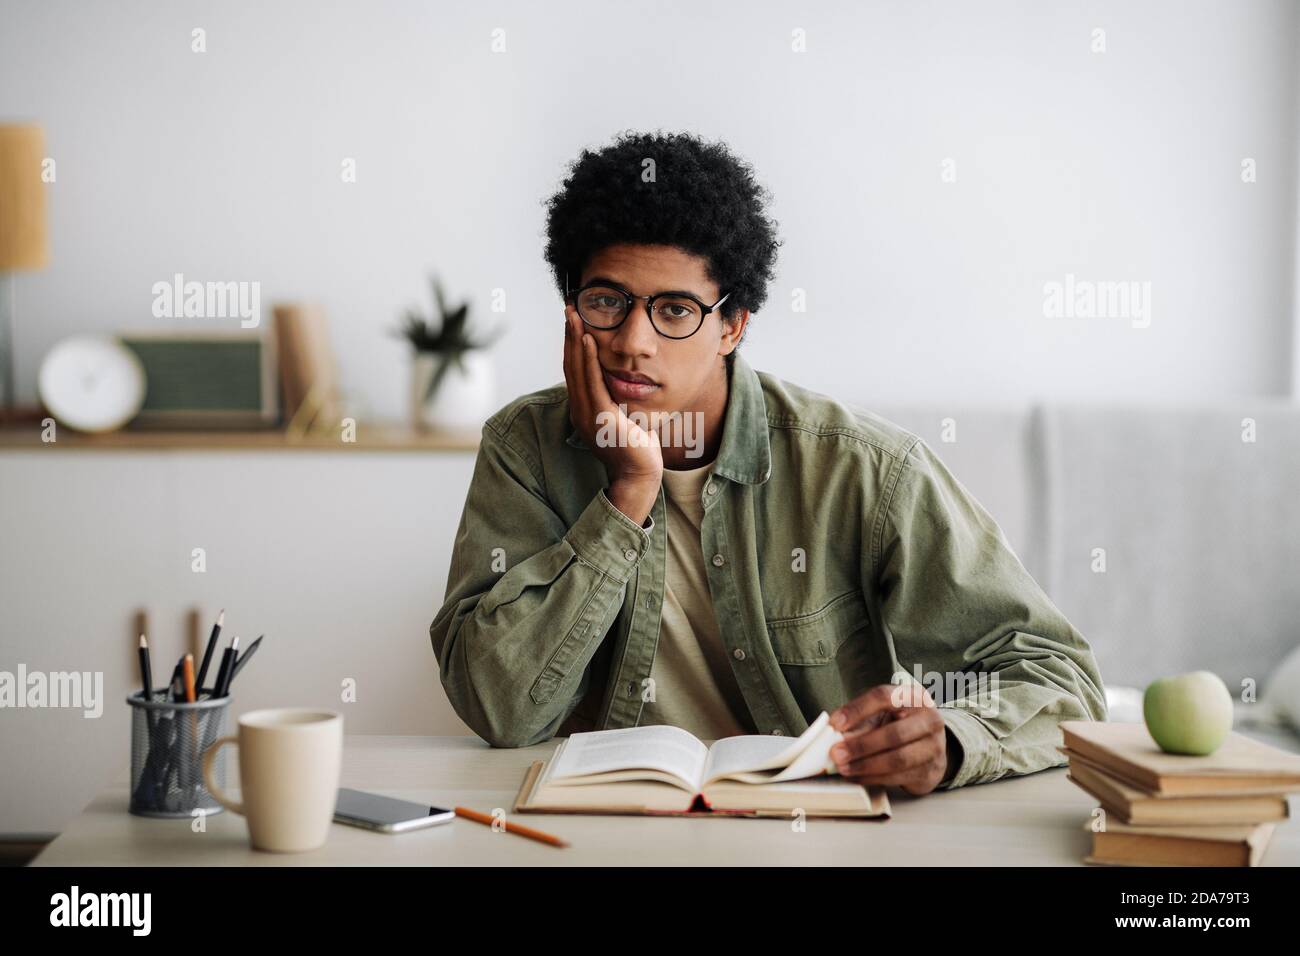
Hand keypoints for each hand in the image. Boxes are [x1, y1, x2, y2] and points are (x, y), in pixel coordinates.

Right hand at [562, 307, 661, 521]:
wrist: (640, 474)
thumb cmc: (636, 447)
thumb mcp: (623, 416)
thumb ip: (616, 398)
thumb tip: (621, 379)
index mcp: (583, 409)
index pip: (574, 370)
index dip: (571, 344)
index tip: (573, 321)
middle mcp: (579, 410)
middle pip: (570, 364)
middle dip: (569, 335)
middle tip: (568, 308)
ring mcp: (587, 414)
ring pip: (577, 369)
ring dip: (574, 340)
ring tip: (573, 316)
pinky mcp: (600, 417)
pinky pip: (592, 382)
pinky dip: (588, 358)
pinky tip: (587, 339)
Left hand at [828, 683, 953, 795]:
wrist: (931, 748)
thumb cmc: (901, 725)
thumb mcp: (884, 716)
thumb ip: (860, 722)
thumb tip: (834, 735)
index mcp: (914, 697)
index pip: (884, 697)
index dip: (857, 710)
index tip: (835, 723)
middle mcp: (929, 719)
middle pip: (894, 734)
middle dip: (861, 746)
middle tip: (836, 753)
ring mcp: (934, 747)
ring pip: (897, 759)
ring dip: (866, 765)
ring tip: (844, 768)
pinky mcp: (931, 771)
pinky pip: (898, 776)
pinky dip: (873, 778)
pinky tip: (857, 776)